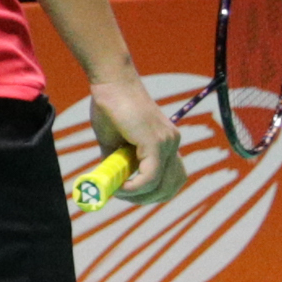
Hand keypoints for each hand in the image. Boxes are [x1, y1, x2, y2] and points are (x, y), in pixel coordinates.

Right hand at [89, 76, 186, 204]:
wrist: (110, 82)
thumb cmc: (109, 107)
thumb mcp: (113, 142)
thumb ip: (117, 162)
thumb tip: (111, 182)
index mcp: (166, 142)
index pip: (172, 177)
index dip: (152, 191)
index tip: (126, 191)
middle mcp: (172, 142)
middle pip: (172, 185)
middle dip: (148, 198)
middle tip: (123, 195)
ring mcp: (167, 142)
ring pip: (163, 185)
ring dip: (141, 196)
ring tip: (119, 190)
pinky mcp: (155, 142)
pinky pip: (151, 177)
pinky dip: (136, 188)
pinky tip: (121, 186)